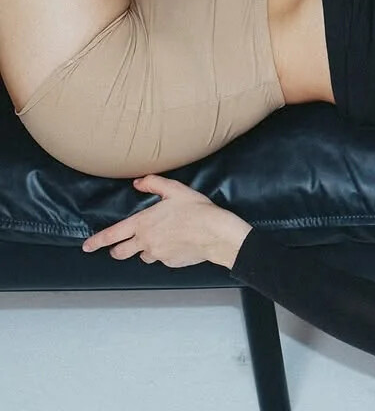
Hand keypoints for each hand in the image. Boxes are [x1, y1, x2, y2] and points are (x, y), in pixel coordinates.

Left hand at [81, 175, 252, 268]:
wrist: (216, 233)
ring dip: (146, 250)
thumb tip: (139, 182)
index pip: (112, 235)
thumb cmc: (197, 211)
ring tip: (161, 239)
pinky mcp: (170, 263)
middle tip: (119, 248)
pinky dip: (165, 253)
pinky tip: (178, 244)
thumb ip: (153, 184)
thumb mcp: (175, 190)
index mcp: (143, 224)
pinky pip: (162, 259)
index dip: (96, 241)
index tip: (87, 246)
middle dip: (117, 250)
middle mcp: (146, 241)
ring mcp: (158, 254)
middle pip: (121, 252)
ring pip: (143, 256)